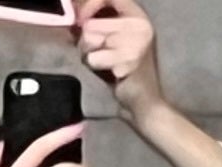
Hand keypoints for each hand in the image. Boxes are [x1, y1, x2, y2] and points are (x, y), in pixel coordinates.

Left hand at [74, 0, 167, 117]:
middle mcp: (140, 26)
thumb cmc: (127, 68)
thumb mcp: (117, 36)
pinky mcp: (127, 61)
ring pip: (89, 38)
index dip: (89, 4)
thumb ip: (100, 19)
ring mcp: (135, 43)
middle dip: (87, 40)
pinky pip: (94, 58)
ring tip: (106, 62)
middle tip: (101, 52)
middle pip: (91, 23)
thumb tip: (74, 11)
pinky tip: (110, 72)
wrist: (147, 102)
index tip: (80, 20)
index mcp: (139, 17)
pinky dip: (96, 67)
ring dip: (90, 53)